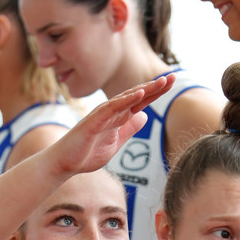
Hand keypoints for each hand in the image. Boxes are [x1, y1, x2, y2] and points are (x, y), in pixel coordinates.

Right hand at [49, 74, 174, 178]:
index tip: (171, 83)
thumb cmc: (87, 153)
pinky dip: (126, 100)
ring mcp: (102, 115)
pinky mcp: (94, 121)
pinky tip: (139, 93)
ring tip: (161, 82)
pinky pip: (112, 108)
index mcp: (118, 117)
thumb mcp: (116, 142)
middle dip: (155, 87)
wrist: (65, 163)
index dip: (156, 93)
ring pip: (126, 98)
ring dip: (144, 89)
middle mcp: (111, 112)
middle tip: (173, 77)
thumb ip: (129, 128)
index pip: (140, 102)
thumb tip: (144, 116)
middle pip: (136, 96)